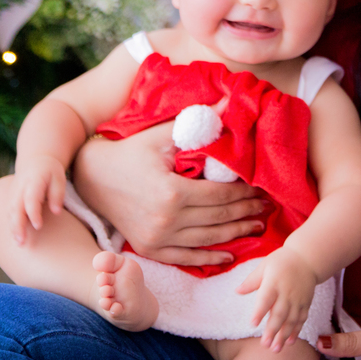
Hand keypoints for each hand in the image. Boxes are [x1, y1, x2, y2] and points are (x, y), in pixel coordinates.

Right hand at [9, 154, 66, 244]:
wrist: (34, 161)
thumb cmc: (50, 171)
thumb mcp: (59, 177)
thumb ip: (58, 194)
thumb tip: (56, 212)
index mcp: (33, 180)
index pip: (31, 198)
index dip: (33, 213)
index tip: (38, 226)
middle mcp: (20, 187)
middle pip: (16, 207)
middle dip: (18, 225)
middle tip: (22, 242)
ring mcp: (13, 193)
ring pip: (10, 212)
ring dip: (13, 228)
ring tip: (19, 243)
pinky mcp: (11, 198)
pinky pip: (9, 213)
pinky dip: (12, 225)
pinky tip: (17, 237)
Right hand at [71, 122, 269, 265]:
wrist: (92, 177)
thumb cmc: (130, 151)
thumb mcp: (163, 135)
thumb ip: (199, 121)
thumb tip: (230, 101)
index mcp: (173, 192)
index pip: (221, 195)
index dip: (245, 193)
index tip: (263, 188)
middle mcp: (167, 220)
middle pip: (219, 218)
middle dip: (247, 212)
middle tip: (268, 207)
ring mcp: (157, 238)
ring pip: (208, 240)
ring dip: (236, 234)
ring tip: (257, 227)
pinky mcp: (150, 249)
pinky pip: (185, 259)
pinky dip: (209, 258)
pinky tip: (228, 255)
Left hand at [236, 247, 317, 350]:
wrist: (307, 258)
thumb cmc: (282, 261)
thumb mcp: (264, 266)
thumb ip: (252, 281)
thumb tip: (237, 291)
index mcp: (274, 282)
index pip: (266, 298)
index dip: (260, 311)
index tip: (253, 324)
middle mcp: (287, 292)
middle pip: (279, 313)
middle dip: (272, 330)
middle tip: (264, 345)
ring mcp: (298, 299)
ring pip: (291, 320)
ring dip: (283, 335)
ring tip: (275, 349)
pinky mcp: (305, 303)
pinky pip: (301, 319)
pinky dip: (296, 331)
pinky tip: (289, 342)